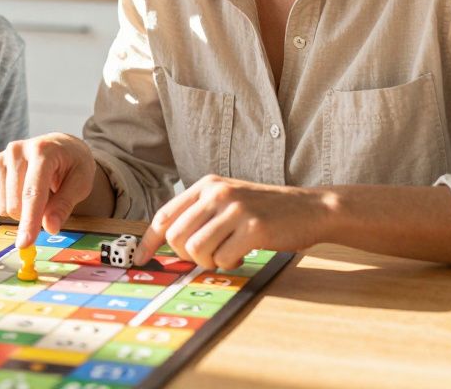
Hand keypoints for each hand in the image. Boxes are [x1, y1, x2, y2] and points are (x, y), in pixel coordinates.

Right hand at [0, 132, 96, 248]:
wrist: (60, 146)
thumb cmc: (73, 164)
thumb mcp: (81, 182)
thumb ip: (64, 204)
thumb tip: (50, 228)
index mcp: (42, 151)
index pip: (33, 192)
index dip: (29, 221)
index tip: (25, 243)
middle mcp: (17, 151)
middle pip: (15, 203)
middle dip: (31, 216)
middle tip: (48, 203)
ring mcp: (2, 157)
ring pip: (3, 205)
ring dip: (20, 211)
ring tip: (37, 194)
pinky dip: (8, 206)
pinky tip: (21, 194)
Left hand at [134, 175, 332, 269]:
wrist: (310, 208)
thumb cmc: (266, 210)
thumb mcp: (228, 200)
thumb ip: (200, 214)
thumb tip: (165, 243)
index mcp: (206, 185)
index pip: (164, 215)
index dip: (149, 241)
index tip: (140, 260)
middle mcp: (217, 193)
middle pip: (176, 238)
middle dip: (188, 256)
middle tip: (208, 256)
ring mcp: (235, 209)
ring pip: (197, 251)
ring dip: (210, 262)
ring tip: (228, 253)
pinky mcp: (254, 228)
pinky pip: (224, 259)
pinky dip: (230, 264)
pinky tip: (243, 254)